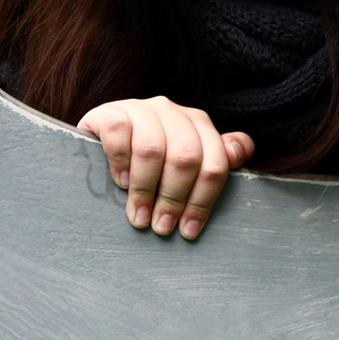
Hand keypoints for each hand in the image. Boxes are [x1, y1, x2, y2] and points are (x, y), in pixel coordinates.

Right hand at [77, 97, 253, 238]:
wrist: (98, 145)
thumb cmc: (147, 164)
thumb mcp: (184, 164)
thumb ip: (215, 159)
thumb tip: (240, 152)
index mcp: (198, 123)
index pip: (214, 163)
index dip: (203, 201)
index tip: (188, 230)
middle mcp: (172, 111)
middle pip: (185, 157)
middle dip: (174, 198)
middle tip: (162, 228)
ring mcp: (141, 109)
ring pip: (152, 149)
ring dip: (145, 190)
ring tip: (139, 217)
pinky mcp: (110, 112)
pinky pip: (119, 133)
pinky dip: (121, 162)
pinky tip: (120, 183)